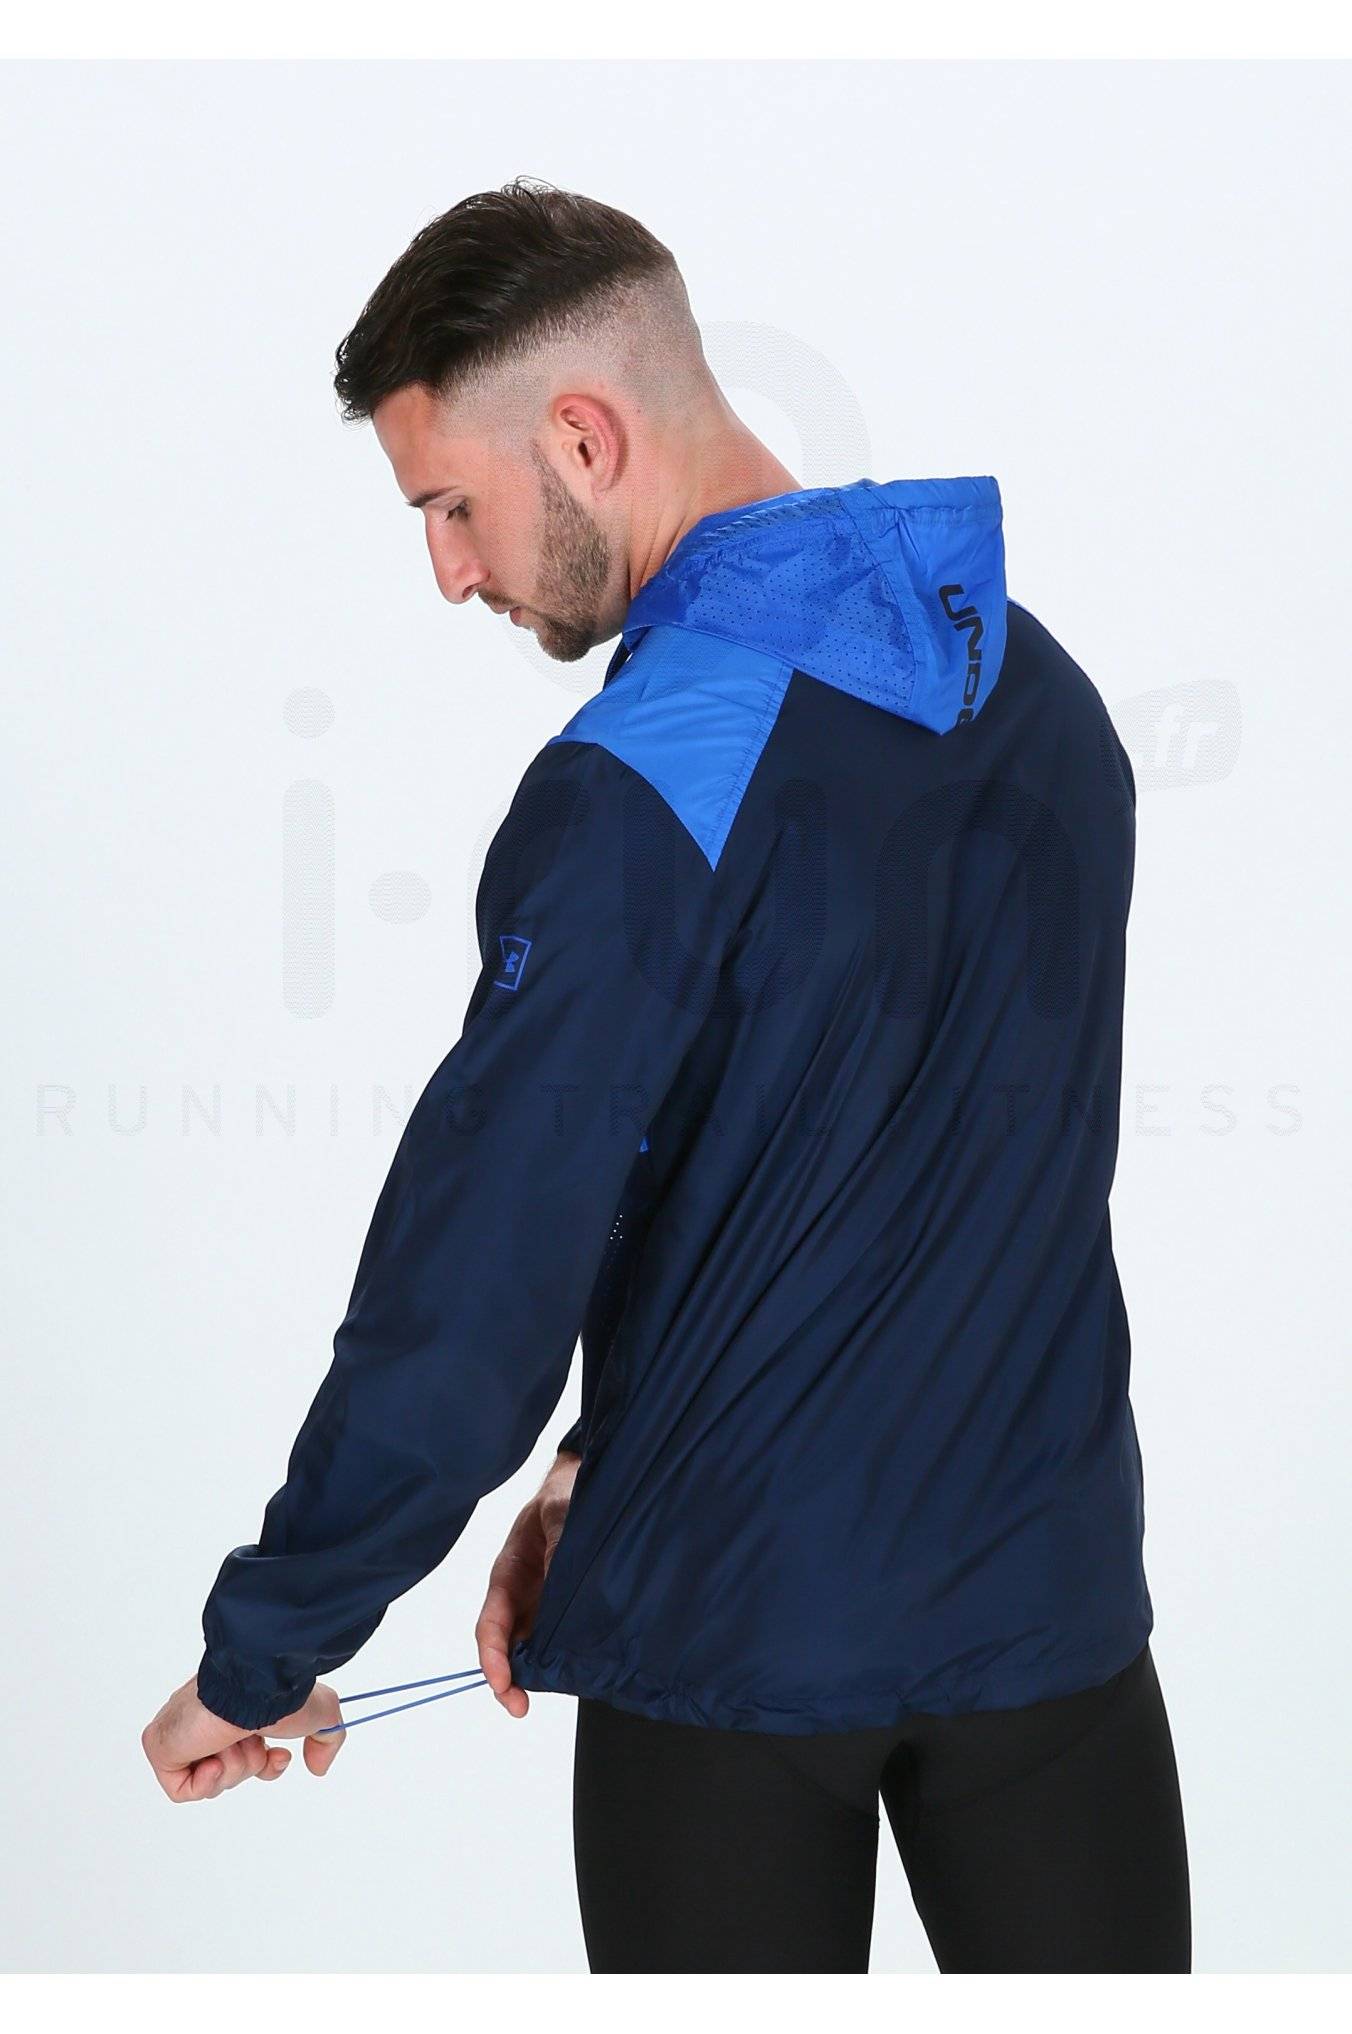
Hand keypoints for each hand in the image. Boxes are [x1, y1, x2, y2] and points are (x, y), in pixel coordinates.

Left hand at [140, 1674, 345, 1801]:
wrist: (254, 1686)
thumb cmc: (282, 1693)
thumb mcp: (321, 1714)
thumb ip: (327, 1740)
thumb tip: (318, 1767)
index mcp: (233, 1707)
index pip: (243, 1749)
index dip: (264, 1764)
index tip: (279, 1756)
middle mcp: (205, 1718)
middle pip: (228, 1768)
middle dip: (249, 1764)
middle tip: (257, 1745)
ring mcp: (182, 1732)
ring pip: (208, 1779)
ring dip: (232, 1767)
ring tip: (236, 1741)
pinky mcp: (161, 1746)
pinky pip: (182, 1789)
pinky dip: (204, 1782)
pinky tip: (216, 1760)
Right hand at [475, 1449, 580, 1717]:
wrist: (583, 1486)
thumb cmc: (564, 1496)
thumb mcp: (560, 1513)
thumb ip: (558, 1545)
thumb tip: (556, 1579)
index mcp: (507, 1575)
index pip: (491, 1625)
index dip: (492, 1658)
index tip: (502, 1684)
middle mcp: (520, 1596)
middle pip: (505, 1646)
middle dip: (507, 1679)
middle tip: (519, 1707)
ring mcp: (541, 1604)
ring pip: (529, 1647)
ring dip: (534, 1673)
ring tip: (550, 1693)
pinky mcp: (564, 1608)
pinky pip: (556, 1638)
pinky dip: (558, 1658)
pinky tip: (575, 1671)